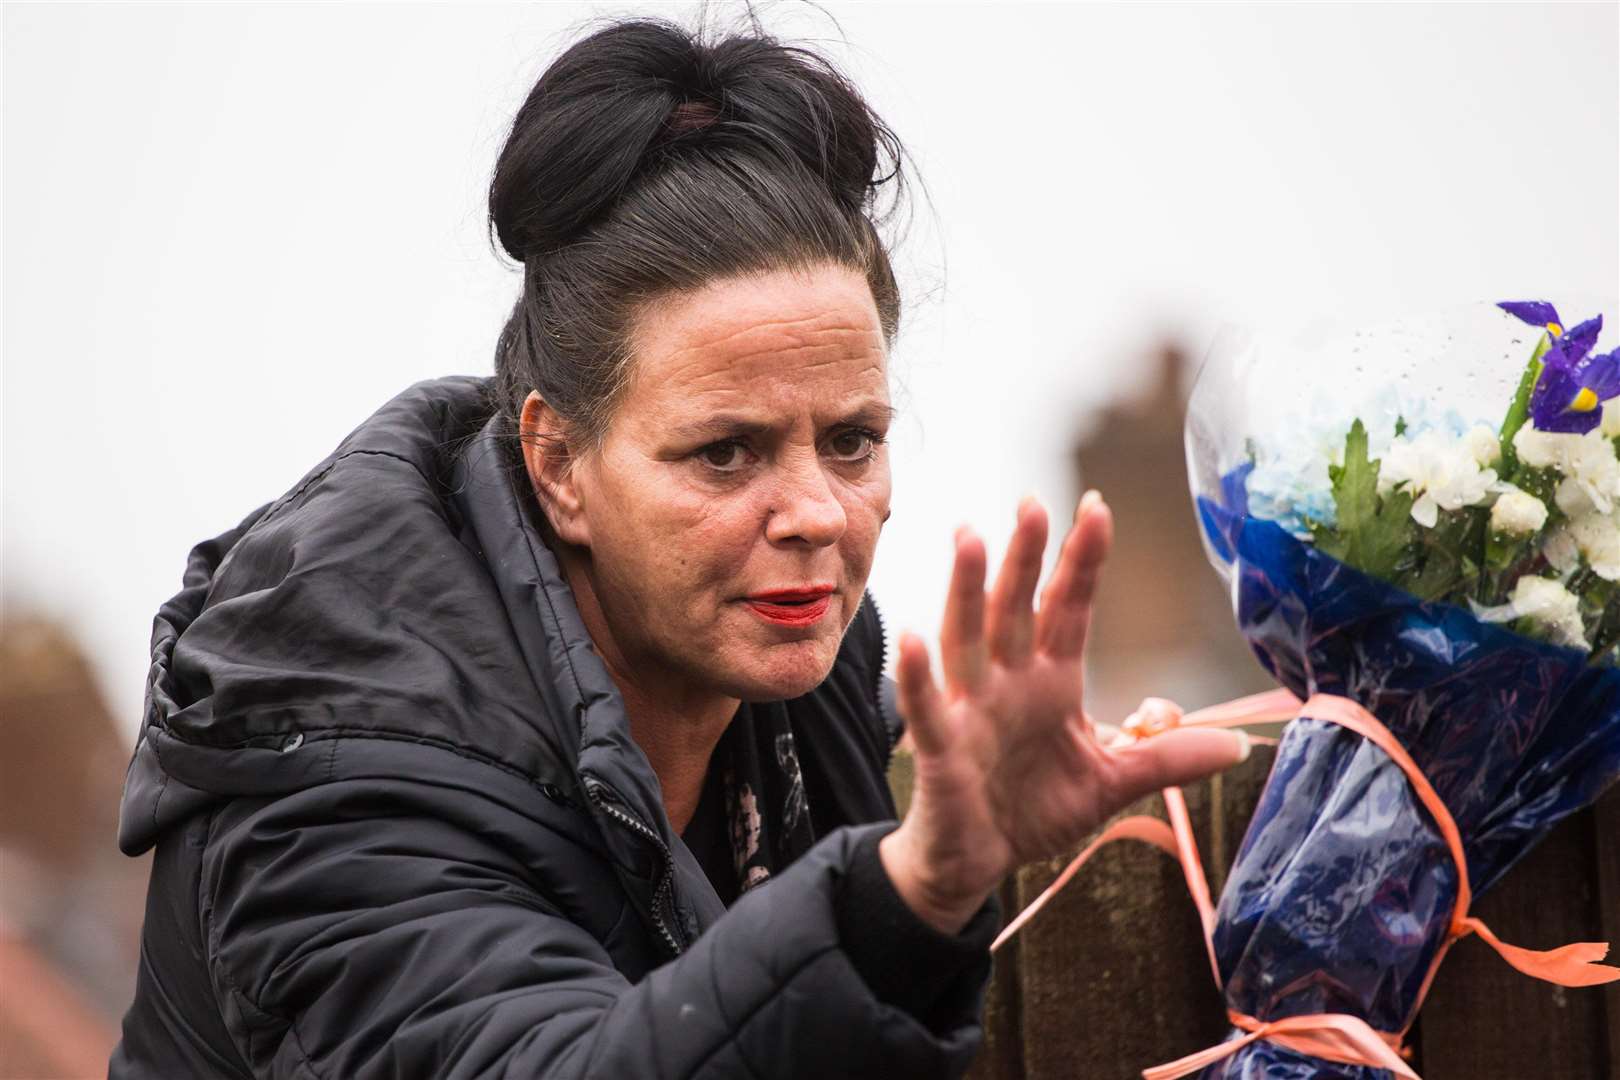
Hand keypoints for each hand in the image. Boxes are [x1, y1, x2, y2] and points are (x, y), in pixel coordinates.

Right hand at [879, 492, 1249, 934]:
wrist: (975, 862)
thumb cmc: (1031, 810)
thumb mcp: (1111, 781)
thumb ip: (1166, 759)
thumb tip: (1239, 744)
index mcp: (1050, 682)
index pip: (1068, 609)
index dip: (1082, 560)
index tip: (1097, 507)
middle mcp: (1007, 682)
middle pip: (1016, 608)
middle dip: (1025, 557)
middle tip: (1033, 503)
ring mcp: (970, 710)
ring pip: (967, 638)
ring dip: (966, 590)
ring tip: (968, 539)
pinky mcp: (941, 748)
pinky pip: (929, 707)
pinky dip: (921, 676)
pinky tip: (915, 638)